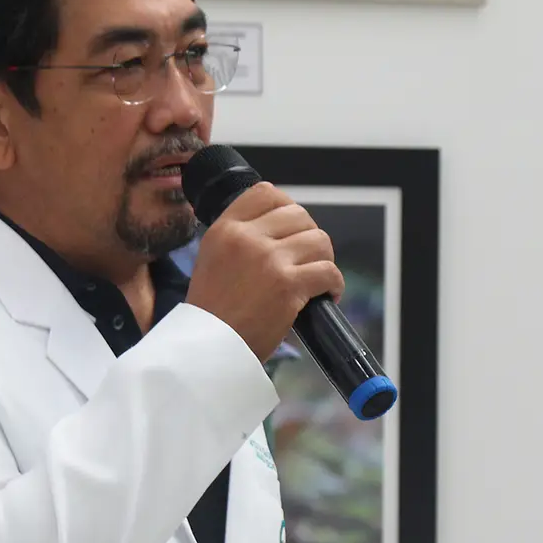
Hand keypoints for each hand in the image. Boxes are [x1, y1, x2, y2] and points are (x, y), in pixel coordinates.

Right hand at [186, 181, 343, 359]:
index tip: (292, 228)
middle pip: (298, 215)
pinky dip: (334, 284)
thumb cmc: (212, 314)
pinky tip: (326, 294)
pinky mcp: (289, 286)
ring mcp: (269, 260)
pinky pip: (328, 272)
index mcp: (225, 229)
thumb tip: (278, 230)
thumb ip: (238, 240)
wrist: (208, 349)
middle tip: (306, 259)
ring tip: (317, 277)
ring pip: (319, 240)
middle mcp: (246, 238)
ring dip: (324, 259)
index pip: (266, 192)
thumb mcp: (211, 260)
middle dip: (308, 236)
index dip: (286, 207)